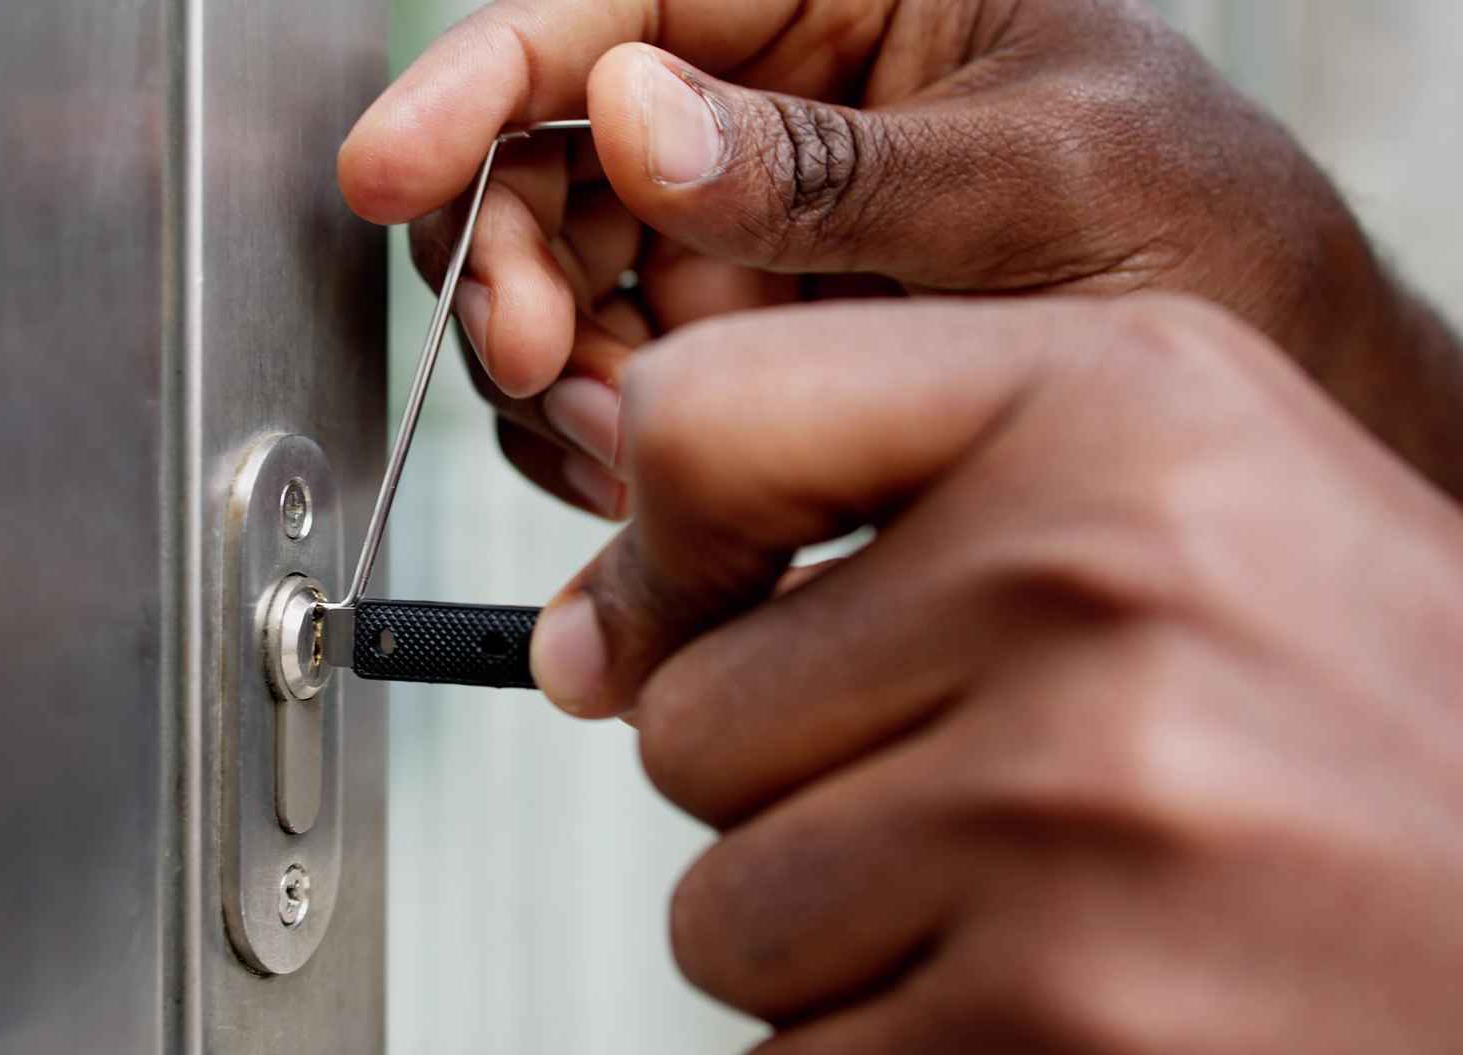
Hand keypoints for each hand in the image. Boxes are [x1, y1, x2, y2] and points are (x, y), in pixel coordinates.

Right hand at [341, 0, 1462, 509]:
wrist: (1281, 420)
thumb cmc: (1215, 248)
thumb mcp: (1044, 188)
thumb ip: (832, 165)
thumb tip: (638, 114)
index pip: (614, 2)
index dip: (480, 80)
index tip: (392, 168)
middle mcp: (774, 108)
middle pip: (551, 154)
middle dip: (519, 264)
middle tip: (546, 361)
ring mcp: (748, 236)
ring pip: (564, 284)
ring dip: (559, 379)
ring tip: (638, 448)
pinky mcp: (744, 346)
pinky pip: (613, 387)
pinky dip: (600, 448)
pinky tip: (653, 486)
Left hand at [527, 293, 1462, 1050]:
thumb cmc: (1335, 702)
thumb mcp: (1160, 476)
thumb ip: (861, 486)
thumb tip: (581, 652)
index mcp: (1112, 416)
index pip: (697, 425)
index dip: (670, 551)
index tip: (720, 614)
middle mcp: (1094, 599)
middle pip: (687, 721)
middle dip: (798, 784)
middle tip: (995, 791)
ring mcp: (1074, 832)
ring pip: (725, 915)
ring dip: (843, 934)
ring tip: (1039, 901)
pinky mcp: (1057, 1034)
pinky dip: (893, 1050)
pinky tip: (1053, 1000)